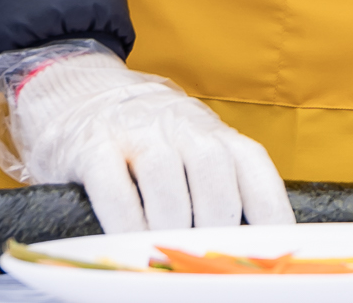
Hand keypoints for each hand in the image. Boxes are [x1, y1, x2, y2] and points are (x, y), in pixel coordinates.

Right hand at [0, 44, 289, 231]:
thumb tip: (248, 244)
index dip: (269, 209)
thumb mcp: (187, 148)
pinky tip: (130, 247)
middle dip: (217, 222)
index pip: (252, 165)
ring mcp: (135, 131)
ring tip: (171, 258)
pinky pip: (114, 186)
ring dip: (172, 224)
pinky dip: (126, 223)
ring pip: (166, 175)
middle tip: (211, 260)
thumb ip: (216, 184)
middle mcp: (180, 124)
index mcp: (212, 131)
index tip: (273, 251)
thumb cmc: (145, 138)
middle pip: (213, 169)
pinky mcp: (92, 146)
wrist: (79, 92)